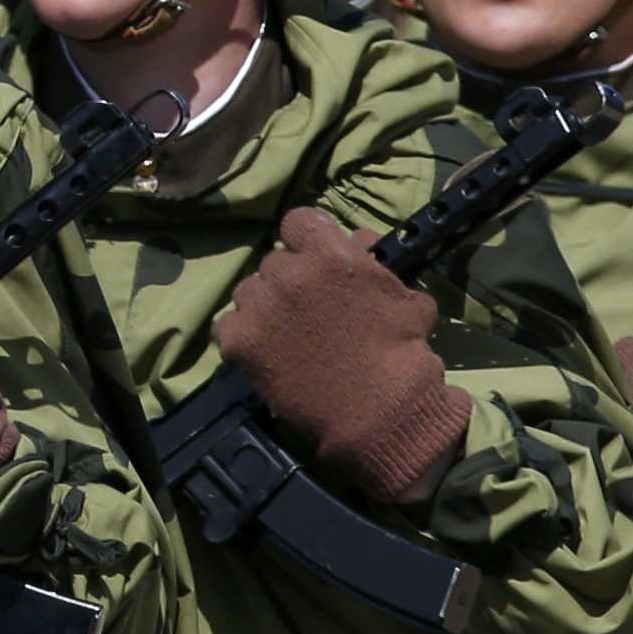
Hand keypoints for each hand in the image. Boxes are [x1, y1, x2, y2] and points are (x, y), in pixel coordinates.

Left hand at [213, 210, 473, 508]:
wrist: (379, 411)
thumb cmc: (401, 353)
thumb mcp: (404, 298)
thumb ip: (374, 263)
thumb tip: (357, 240)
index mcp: (329, 253)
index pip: (298, 222)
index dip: (305, 239)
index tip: (312, 258)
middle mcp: (288, 272)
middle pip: (274, 262)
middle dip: (289, 280)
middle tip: (305, 309)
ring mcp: (259, 306)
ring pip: (248, 292)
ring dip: (263, 306)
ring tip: (284, 334)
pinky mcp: (239, 341)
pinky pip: (228, 327)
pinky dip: (243, 337)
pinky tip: (264, 353)